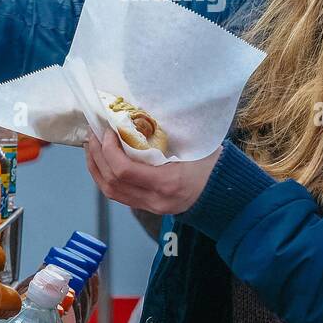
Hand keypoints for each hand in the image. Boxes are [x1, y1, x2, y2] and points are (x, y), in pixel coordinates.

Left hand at [83, 127, 221, 215]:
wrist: (228, 195)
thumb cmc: (214, 165)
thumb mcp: (194, 145)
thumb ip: (165, 135)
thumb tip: (136, 115)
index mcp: (167, 183)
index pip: (124, 171)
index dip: (108, 150)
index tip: (108, 130)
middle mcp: (155, 200)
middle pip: (112, 183)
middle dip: (97, 156)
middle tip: (94, 133)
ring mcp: (151, 207)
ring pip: (111, 192)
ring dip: (97, 167)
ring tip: (93, 146)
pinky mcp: (148, 207)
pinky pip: (119, 195)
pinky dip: (106, 176)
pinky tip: (105, 160)